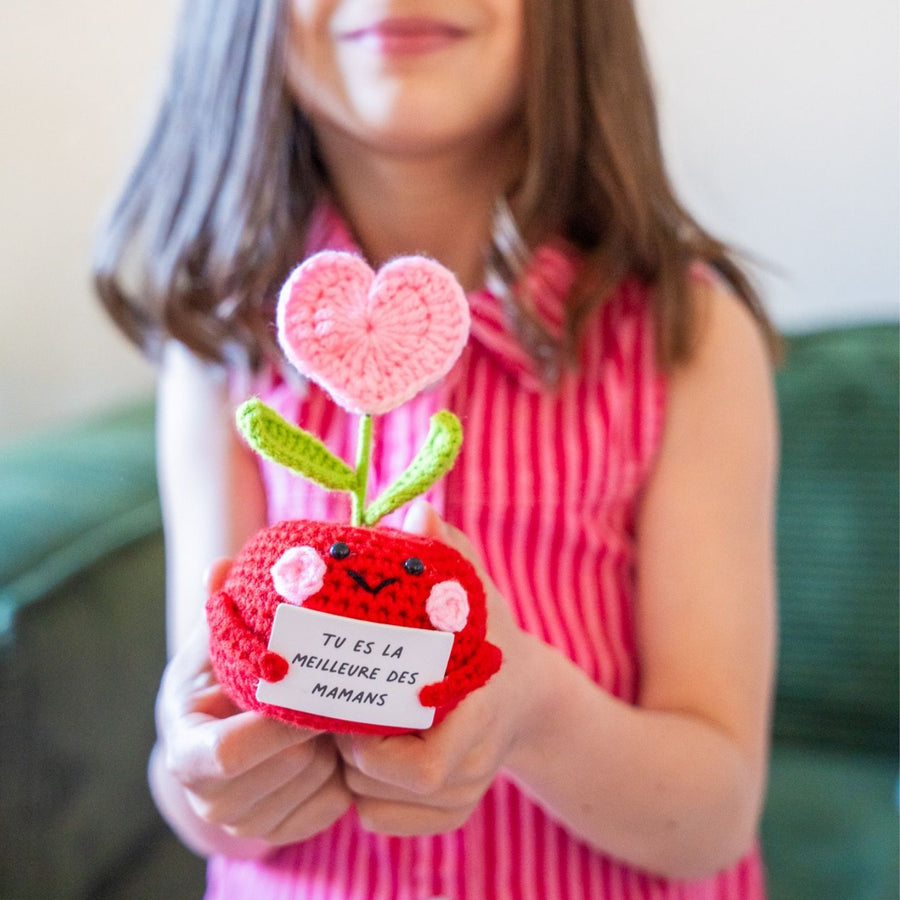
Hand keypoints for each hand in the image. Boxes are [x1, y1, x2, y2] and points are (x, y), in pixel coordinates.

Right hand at [153, 560, 353, 850]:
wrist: (221, 734)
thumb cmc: (219, 677)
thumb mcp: (213, 642)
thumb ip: (219, 606)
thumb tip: (220, 567)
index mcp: (186, 749)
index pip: (227, 752)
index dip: (273, 723)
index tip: (310, 685)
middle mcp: (209, 797)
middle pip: (286, 764)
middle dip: (315, 724)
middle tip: (333, 686)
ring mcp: (245, 822)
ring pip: (317, 781)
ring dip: (334, 744)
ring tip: (331, 710)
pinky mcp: (282, 832)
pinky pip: (334, 803)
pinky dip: (344, 771)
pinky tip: (334, 742)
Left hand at [335, 502, 547, 835]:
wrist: (527, 694)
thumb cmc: (491, 636)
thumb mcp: (477, 590)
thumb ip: (451, 552)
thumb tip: (420, 511)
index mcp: (480, 714)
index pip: (427, 768)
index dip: (375, 753)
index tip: (348, 715)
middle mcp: (474, 766)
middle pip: (387, 790)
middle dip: (348, 755)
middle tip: (329, 714)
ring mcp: (464, 796)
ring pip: (377, 809)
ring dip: (350, 775)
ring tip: (342, 729)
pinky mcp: (450, 813)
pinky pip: (384, 823)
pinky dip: (364, 798)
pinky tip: (364, 758)